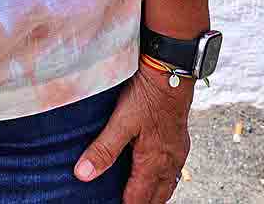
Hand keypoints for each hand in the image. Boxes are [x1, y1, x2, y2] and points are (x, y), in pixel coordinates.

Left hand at [74, 70, 191, 203]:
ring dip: (155, 194)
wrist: (172, 72)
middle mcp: (169, 162)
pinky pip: (174, 170)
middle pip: (157, 197)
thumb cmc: (148, 96)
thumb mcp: (121, 121)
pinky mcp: (181, 140)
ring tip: (143, 197)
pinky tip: (157, 171)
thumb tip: (83, 174)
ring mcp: (178, 152)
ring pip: (168, 185)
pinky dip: (164, 178)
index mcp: (153, 162)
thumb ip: (103, 149)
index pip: (138, 198)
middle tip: (127, 203)